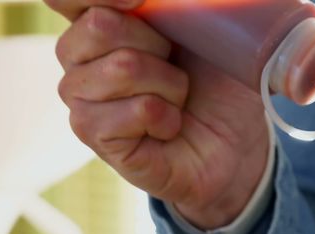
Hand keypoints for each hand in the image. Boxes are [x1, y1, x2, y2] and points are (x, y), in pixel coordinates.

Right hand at [48, 0, 269, 228]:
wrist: (237, 139)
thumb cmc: (217, 79)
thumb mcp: (204, 25)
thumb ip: (173, 6)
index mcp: (94, 20)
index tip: (141, 1)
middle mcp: (77, 57)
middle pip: (101, 24)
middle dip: (158, 42)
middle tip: (174, 65)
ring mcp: (80, 98)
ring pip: (124, 66)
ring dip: (171, 83)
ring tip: (176, 99)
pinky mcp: (95, 135)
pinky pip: (140, 108)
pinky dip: (170, 116)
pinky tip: (169, 126)